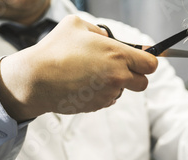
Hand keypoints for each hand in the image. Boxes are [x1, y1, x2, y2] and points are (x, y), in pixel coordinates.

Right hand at [0, 15, 157, 121]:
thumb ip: (99, 32)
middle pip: (143, 83)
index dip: (148, 61)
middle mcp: (118, 76)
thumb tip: (109, 39)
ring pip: (123, 91)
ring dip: (114, 84)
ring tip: (91, 74)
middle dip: (135, 77)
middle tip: (119, 69)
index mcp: (118, 54)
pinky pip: (108, 99)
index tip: (142, 60)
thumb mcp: (76, 25)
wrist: (37, 79)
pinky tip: (84, 85)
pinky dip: (101, 93)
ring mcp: (109, 93)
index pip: (151, 64)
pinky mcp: (99, 105)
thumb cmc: (55, 49)